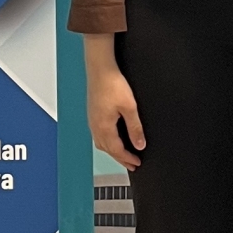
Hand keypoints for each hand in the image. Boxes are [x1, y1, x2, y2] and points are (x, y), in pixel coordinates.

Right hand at [84, 36, 145, 170]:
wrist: (100, 68)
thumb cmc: (113, 84)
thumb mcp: (129, 107)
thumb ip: (135, 128)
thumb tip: (140, 144)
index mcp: (104, 127)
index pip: (117, 150)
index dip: (127, 159)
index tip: (137, 164)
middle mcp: (95, 126)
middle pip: (108, 150)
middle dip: (120, 158)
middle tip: (131, 164)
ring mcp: (92, 120)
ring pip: (101, 143)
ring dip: (112, 151)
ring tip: (122, 154)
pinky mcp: (93, 113)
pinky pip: (98, 135)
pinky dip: (107, 142)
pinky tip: (112, 138)